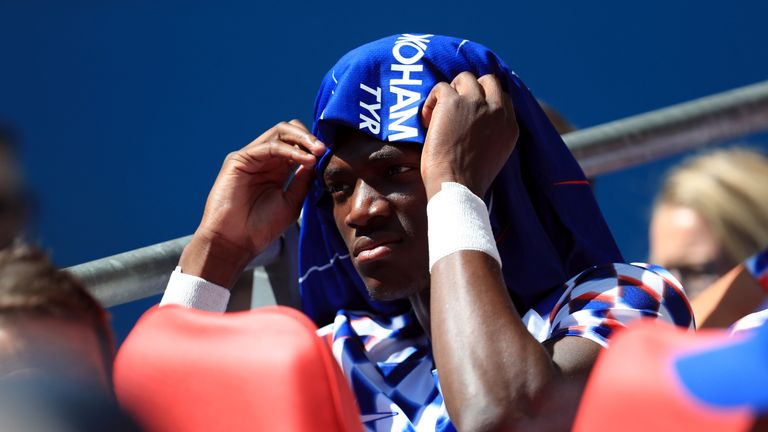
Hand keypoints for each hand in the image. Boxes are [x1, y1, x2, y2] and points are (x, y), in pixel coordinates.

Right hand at [180, 120, 324, 286]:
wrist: (235, 243)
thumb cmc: (261, 228)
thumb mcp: (292, 202)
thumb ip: (303, 180)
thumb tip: (318, 159)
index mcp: (277, 169)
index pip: (298, 145)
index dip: (315, 146)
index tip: (331, 154)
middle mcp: (264, 159)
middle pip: (289, 132)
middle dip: (310, 137)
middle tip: (325, 148)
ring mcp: (251, 157)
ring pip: (279, 133)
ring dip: (302, 139)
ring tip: (319, 151)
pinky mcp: (239, 160)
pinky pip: (269, 146)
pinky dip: (290, 150)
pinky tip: (306, 160)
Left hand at [420, 72, 518, 198]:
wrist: (456, 186)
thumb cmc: (468, 180)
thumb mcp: (494, 155)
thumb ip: (493, 134)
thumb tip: (478, 125)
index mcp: (509, 125)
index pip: (502, 97)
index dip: (484, 100)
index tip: (469, 112)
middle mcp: (496, 110)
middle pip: (487, 80)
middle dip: (470, 89)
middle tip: (453, 109)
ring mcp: (475, 103)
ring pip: (464, 78)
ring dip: (451, 92)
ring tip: (438, 115)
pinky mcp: (453, 102)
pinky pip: (440, 87)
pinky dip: (431, 101)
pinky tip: (427, 121)